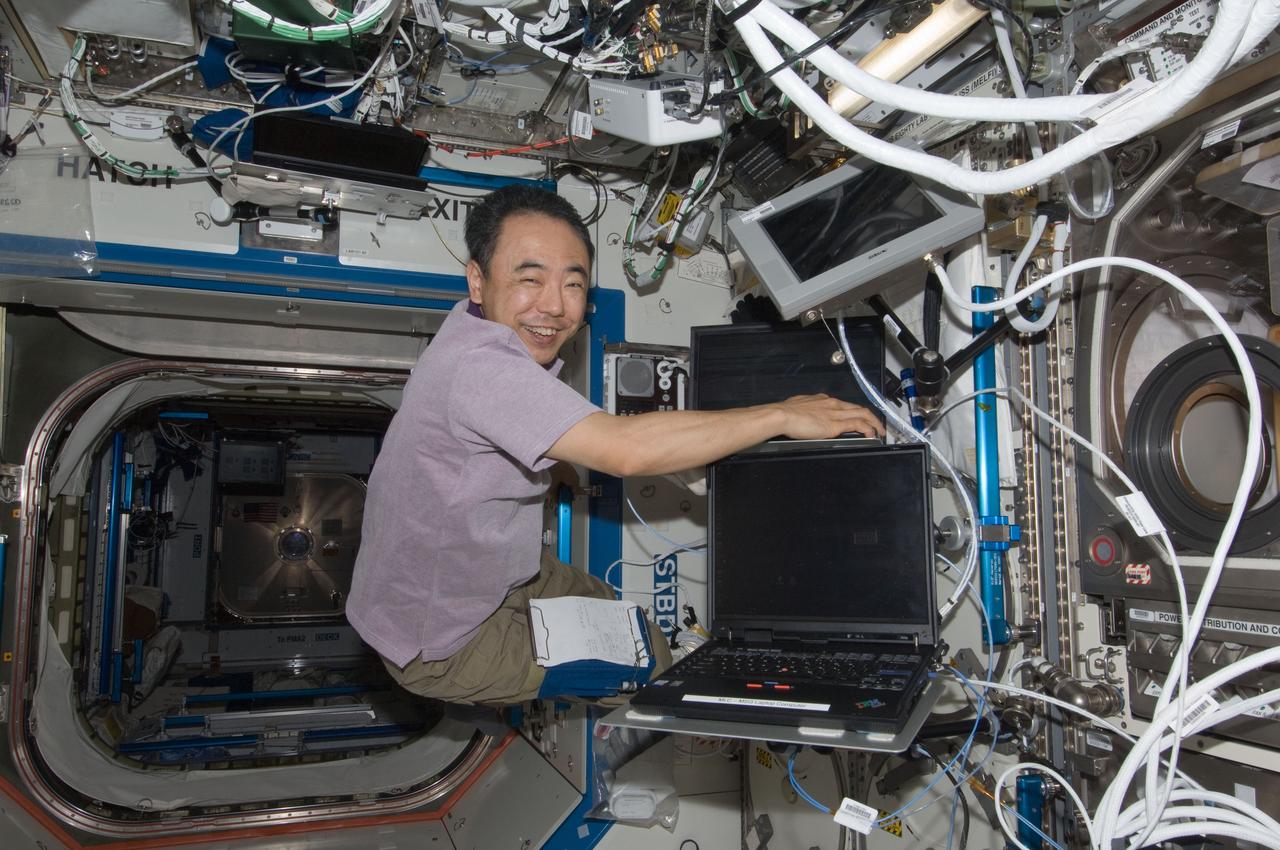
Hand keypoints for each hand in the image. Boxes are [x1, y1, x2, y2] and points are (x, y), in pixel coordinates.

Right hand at [769, 394, 884, 439]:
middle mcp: (833, 404)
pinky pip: (858, 424)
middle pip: (859, 408)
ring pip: (863, 414)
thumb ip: (808, 412)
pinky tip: (871, 434)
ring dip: (874, 423)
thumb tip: (807, 417)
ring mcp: (836, 413)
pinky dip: (868, 429)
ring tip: (879, 431)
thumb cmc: (785, 413)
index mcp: (824, 400)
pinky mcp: (835, 424)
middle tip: (877, 425)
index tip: (860, 417)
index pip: (846, 405)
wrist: (781, 415)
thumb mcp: (799, 407)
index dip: (856, 411)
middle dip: (871, 417)